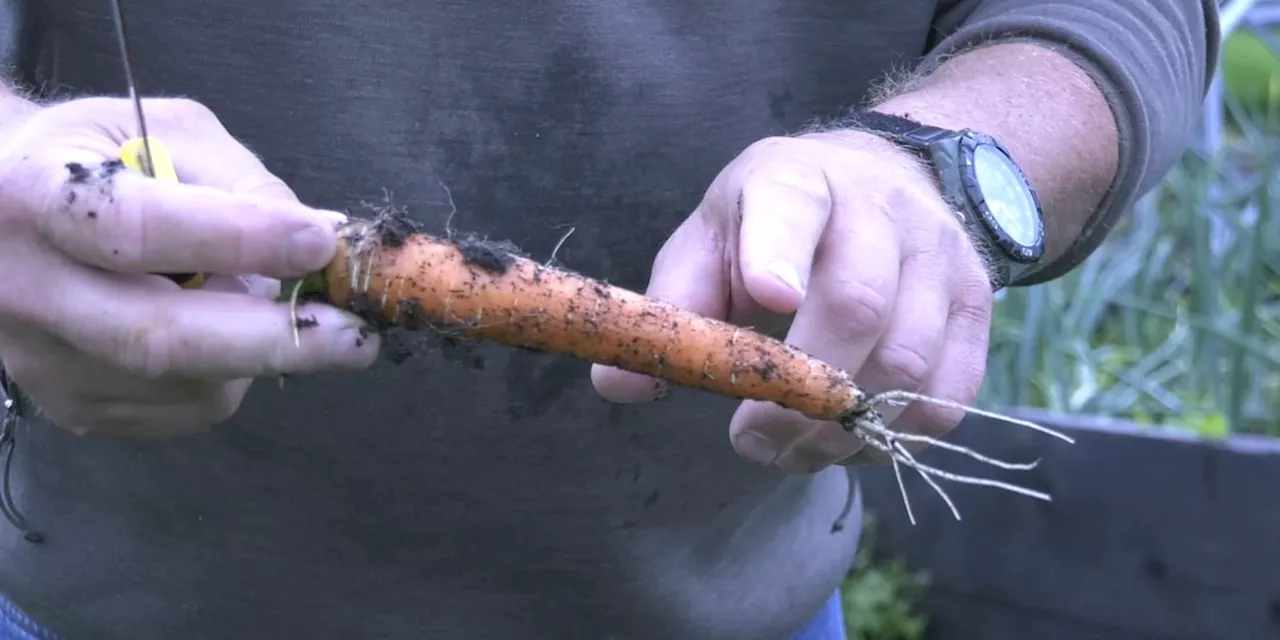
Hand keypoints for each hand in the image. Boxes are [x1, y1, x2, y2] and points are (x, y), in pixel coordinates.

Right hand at [0, 97, 378, 437]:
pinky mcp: (72, 407)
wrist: (4, 213)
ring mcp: (43, 362)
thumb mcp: (162, 131)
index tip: (320, 242)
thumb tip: (322, 238)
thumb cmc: (96, 158)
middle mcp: (25, 290)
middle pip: (159, 339)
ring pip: (185, 383)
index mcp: (36, 196)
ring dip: (255, 349)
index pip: (138, 229)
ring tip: (254, 295)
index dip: (238, 239)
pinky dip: (231, 372)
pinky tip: (220, 327)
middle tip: (357, 337)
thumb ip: (240, 181)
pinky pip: (184, 408)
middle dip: (275, 340)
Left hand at [591, 131, 993, 473]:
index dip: (778, 254)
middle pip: (859, 303)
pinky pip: (947, 394)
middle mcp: (881, 209)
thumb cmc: (775, 225)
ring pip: (907, 361)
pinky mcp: (979, 306)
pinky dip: (893, 434)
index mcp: (795, 180)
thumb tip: (619, 384)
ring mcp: (942, 256)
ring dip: (841, 429)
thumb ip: (672, 306)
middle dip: (800, 392)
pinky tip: (848, 437)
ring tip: (793, 450)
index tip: (767, 299)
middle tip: (752, 440)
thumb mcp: (713, 239)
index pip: (790, 208)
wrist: (885, 182)